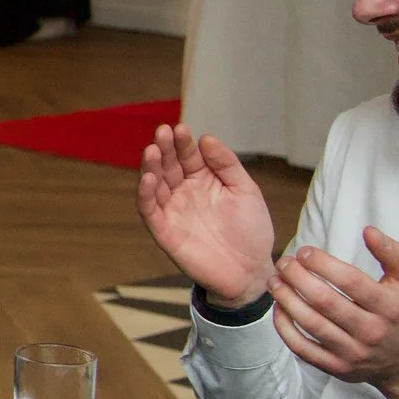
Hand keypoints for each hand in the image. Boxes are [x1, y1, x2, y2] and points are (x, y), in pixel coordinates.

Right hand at [137, 124, 275, 306]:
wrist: (251, 271)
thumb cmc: (251, 231)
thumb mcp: (246, 191)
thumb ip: (227, 165)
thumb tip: (206, 138)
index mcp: (203, 180)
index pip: (188, 156)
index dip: (183, 142)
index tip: (181, 128)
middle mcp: (184, 192)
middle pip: (169, 166)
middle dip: (164, 148)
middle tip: (162, 132)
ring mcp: (173, 211)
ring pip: (155, 184)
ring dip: (151, 166)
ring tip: (151, 150)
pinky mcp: (164, 231)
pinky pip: (150, 210)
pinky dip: (146, 194)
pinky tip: (148, 178)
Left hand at [267, 227, 398, 398]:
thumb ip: (391, 253)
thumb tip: (368, 230)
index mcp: (390, 307)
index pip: (351, 282)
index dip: (322, 264)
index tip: (303, 252)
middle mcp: (372, 332)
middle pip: (325, 302)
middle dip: (297, 278)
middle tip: (283, 263)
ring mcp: (353, 352)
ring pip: (311, 324)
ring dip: (286, 299)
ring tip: (274, 280)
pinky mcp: (336, 367)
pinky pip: (302, 348)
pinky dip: (284, 327)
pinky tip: (279, 308)